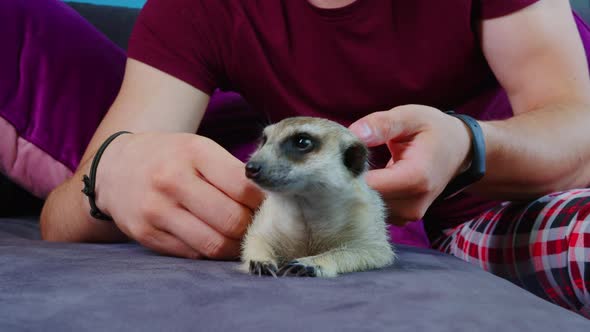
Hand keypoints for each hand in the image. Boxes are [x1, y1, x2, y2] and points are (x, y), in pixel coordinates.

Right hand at [93, 132, 263, 258]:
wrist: (115, 167)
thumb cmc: (169, 157)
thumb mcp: (199, 149)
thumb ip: (232, 172)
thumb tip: (269, 203)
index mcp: (194, 152)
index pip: (244, 187)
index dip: (262, 202)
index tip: (266, 205)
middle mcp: (172, 179)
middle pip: (232, 220)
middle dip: (251, 228)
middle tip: (255, 225)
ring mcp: (156, 209)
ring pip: (214, 243)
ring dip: (234, 246)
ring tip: (239, 238)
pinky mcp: (145, 234)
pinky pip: (192, 253)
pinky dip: (210, 251)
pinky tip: (214, 240)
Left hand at [349, 105, 471, 225]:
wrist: (459, 150)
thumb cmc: (433, 130)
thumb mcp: (410, 116)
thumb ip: (383, 124)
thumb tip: (354, 133)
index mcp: (416, 177)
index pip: (370, 185)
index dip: (349, 172)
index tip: (339, 156)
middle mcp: (414, 203)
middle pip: (367, 199)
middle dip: (351, 180)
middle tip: (346, 158)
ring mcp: (409, 215)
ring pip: (369, 208)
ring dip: (358, 189)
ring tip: (360, 166)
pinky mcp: (403, 218)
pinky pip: (376, 211)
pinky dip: (368, 196)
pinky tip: (370, 178)